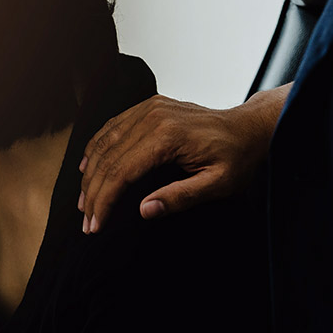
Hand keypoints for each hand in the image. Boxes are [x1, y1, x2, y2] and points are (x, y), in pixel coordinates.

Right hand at [78, 84, 289, 232]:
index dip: (104, 201)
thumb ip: (181, 197)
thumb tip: (145, 210)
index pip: (121, 172)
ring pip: (104, 141)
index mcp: (167, 136)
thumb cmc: (237, 156)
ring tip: (84, 201)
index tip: (95, 225)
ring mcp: (149, 109)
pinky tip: (88, 166)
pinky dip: (96, 147)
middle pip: (108, 158)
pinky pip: (113, 126)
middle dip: (92, 193)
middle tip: (86, 221)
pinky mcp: (149, 107)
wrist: (248, 127)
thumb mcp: (217, 184)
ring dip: (89, 173)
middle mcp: (153, 117)